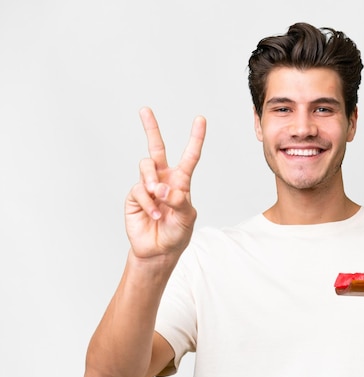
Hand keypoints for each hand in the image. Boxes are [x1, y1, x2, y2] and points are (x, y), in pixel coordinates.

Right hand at [125, 107, 205, 259]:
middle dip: (151, 128)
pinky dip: (149, 203)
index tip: (200, 119)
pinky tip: (155, 215)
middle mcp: (163, 179)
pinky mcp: (134, 196)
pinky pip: (139, 190)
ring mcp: (147, 186)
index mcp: (181, 181)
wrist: (159, 251)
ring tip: (158, 195)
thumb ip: (178, 201)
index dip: (195, 138)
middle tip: (145, 110)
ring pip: (146, 166)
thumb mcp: (186, 217)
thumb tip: (161, 189)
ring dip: (152, 179)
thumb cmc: (177, 233)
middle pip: (156, 148)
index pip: (190, 156)